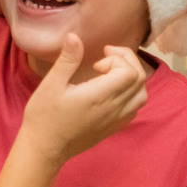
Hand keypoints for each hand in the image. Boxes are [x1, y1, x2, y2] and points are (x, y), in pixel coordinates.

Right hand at [22, 34, 146, 164]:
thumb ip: (67, 60)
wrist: (45, 149)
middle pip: (139, 80)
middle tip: (106, 57)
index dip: (117, 59)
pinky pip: (135, 108)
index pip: (129, 72)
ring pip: (141, 95)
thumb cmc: (44, 117)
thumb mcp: (51, 85)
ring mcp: (116, 120)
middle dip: (127, 62)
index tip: (96, 62)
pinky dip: (132, 94)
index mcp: (100, 96)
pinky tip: (114, 91)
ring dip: (133, 78)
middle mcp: (113, 108)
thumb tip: (75, 37)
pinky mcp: (114, 128)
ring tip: (113, 72)